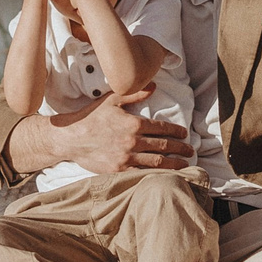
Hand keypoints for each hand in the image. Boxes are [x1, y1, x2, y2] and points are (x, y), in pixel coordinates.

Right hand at [28, 90, 193, 176]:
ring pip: (156, 163)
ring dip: (173, 163)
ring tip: (184, 164)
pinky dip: (156, 174)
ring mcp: (126, 158)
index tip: (184, 133)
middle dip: (180, 148)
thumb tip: (153, 86)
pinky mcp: (118, 170)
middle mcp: (132, 141)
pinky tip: (164, 175)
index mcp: (133, 123)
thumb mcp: (112, 99)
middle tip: (191, 150)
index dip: (176, 131)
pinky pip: (142, 173)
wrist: (70, 138)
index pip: (161, 128)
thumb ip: (135, 94)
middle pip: (163, 146)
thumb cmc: (90, 117)